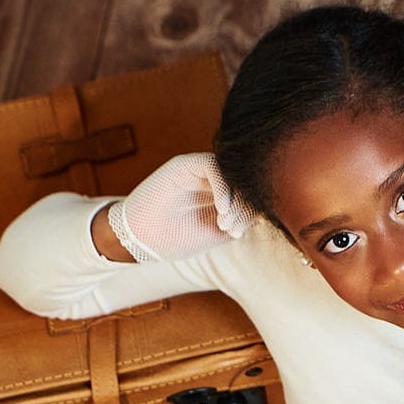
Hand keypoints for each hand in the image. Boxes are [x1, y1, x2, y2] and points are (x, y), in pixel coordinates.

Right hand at [98, 152, 252, 262]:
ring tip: (224, 224)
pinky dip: (223, 187)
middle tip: (234, 230)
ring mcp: (198, 171)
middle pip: (242, 184)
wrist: (139, 239)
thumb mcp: (216, 233)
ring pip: (231, 175)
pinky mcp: (185, 164)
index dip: (250, 212)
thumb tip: (264, 213)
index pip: (247, 195)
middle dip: (244, 207)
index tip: (240, 233)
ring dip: (234, 200)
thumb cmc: (175, 239)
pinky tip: (220, 209)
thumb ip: (239, 221)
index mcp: (221, 196)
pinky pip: (214, 166)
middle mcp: (212, 180)